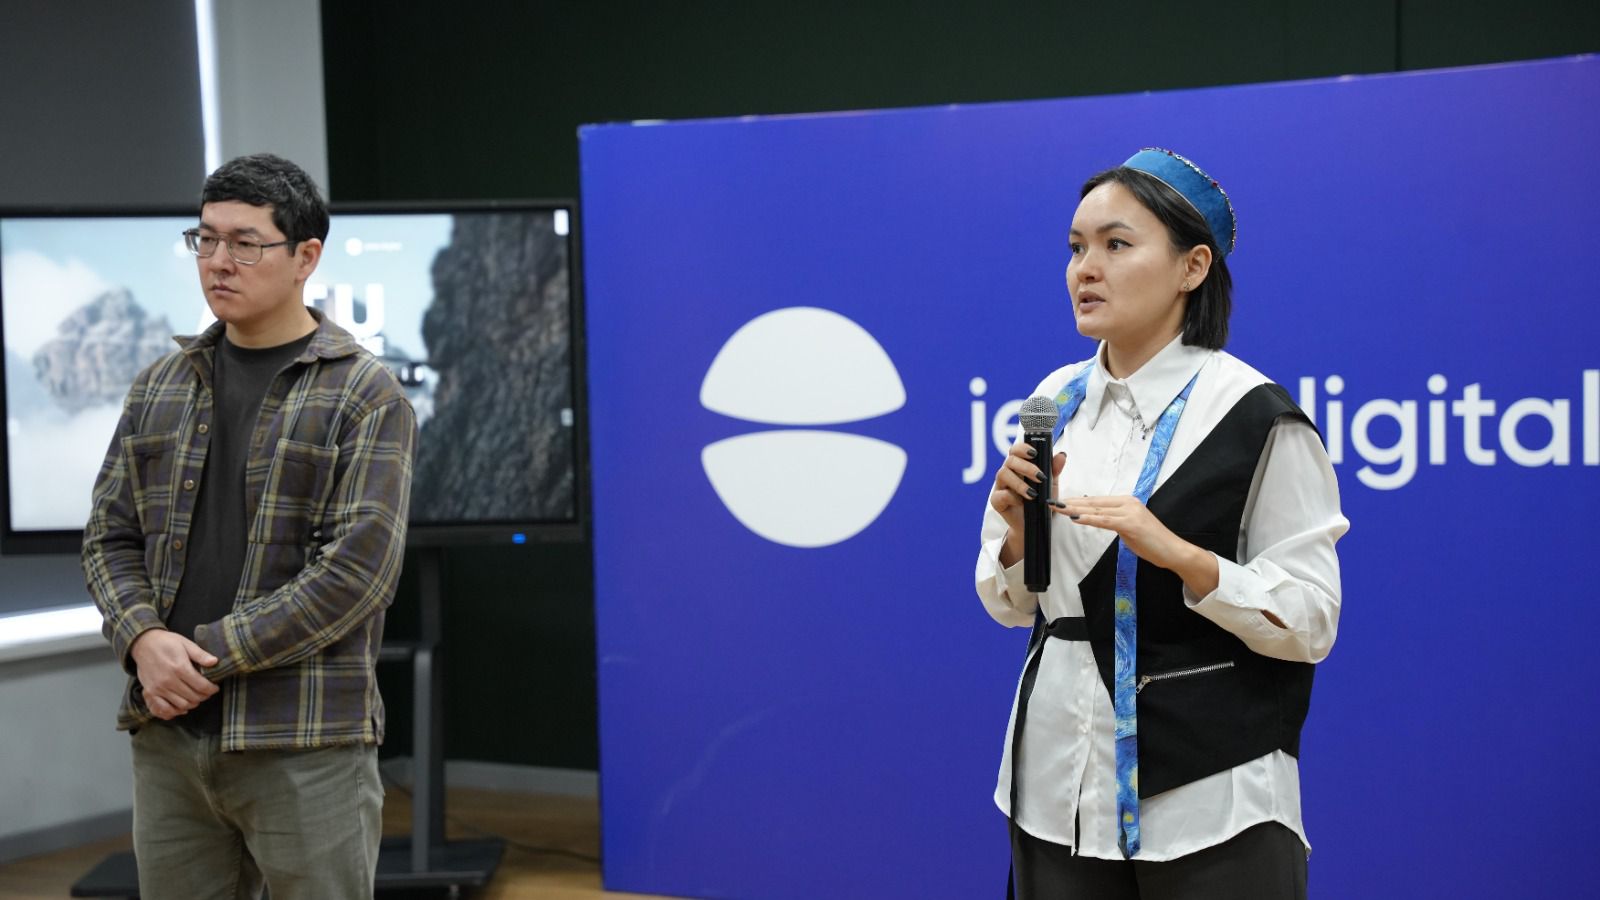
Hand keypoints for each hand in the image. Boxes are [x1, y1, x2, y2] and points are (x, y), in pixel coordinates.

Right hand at [129, 629, 218, 719]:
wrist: (143, 643)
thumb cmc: (166, 642)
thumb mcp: (186, 644)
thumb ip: (200, 655)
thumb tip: (215, 662)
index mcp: (180, 668)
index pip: (201, 686)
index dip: (211, 689)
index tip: (215, 688)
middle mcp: (169, 680)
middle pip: (193, 697)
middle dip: (204, 696)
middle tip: (207, 692)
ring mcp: (158, 688)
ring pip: (181, 705)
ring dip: (192, 703)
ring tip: (196, 697)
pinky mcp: (150, 692)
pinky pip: (164, 709)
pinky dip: (175, 711)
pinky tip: (181, 706)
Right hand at [992, 444, 1065, 565]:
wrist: (1037, 523)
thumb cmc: (1042, 500)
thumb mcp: (1052, 484)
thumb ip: (1054, 469)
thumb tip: (1061, 455)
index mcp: (1019, 465)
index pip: (1016, 450)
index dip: (1023, 448)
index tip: (1035, 454)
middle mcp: (1008, 473)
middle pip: (1010, 460)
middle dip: (1026, 467)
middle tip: (1041, 477)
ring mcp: (1001, 486)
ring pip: (1003, 474)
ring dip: (1019, 483)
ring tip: (1033, 494)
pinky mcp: (997, 501)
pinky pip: (1000, 494)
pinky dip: (1012, 497)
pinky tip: (1022, 502)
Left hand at [1052, 496, 1217, 594]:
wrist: (1173, 551)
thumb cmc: (1152, 542)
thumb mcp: (1129, 529)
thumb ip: (1114, 521)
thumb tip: (1097, 517)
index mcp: (1126, 502)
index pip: (1096, 501)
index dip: (1076, 501)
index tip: (1059, 501)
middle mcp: (1128, 502)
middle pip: (1093, 502)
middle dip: (1070, 503)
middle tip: (1051, 502)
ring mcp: (1130, 512)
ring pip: (1096, 510)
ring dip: (1074, 509)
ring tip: (1057, 508)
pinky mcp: (1131, 524)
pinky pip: (1105, 521)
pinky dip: (1088, 519)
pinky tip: (1075, 518)